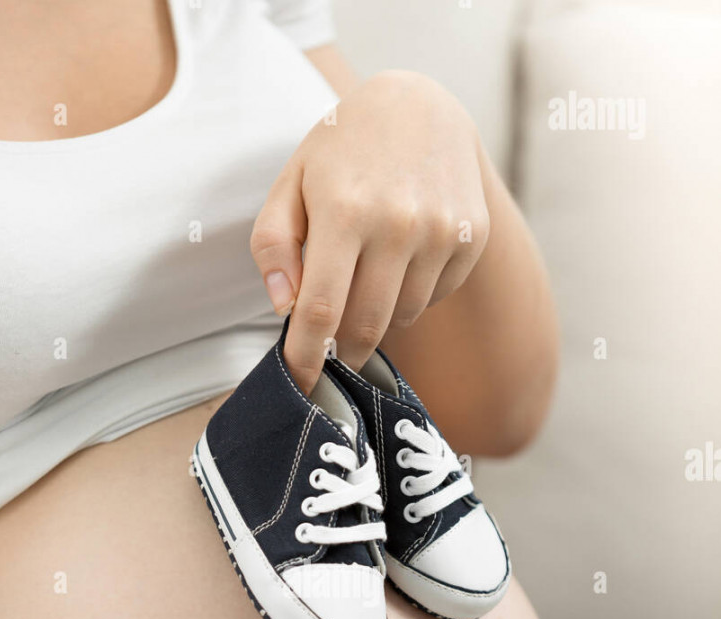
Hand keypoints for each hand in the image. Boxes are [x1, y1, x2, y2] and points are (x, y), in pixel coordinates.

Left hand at [250, 70, 489, 393]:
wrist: (421, 106)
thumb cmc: (343, 151)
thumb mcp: (292, 182)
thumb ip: (273, 245)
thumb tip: (284, 306)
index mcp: (345, 210)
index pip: (320, 310)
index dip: (306, 356)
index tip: (299, 385)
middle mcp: (399, 224)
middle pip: (364, 327)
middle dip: (342, 348)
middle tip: (330, 341)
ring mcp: (441, 232)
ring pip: (401, 316)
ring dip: (378, 313)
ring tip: (369, 267)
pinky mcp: (471, 238)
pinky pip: (433, 297)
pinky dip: (413, 291)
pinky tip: (404, 251)